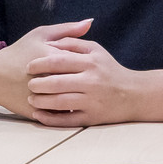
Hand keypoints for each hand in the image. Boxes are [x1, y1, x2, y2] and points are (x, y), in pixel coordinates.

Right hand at [0, 19, 93, 118]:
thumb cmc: (20, 51)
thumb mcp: (41, 34)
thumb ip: (67, 29)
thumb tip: (90, 22)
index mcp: (51, 57)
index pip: (79, 62)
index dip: (86, 65)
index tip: (88, 66)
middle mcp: (48, 78)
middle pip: (78, 83)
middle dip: (87, 84)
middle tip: (92, 82)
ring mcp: (42, 97)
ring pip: (71, 101)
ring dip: (80, 99)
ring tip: (84, 94)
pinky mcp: (37, 111)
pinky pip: (59, 115)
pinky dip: (68, 111)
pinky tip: (73, 105)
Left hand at [25, 35, 141, 125]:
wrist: (134, 94)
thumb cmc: (109, 70)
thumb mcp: (96, 50)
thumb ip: (72, 43)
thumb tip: (49, 43)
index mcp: (90, 63)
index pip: (58, 61)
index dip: (39, 64)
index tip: (28, 66)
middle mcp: (91, 82)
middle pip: (56, 83)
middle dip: (37, 84)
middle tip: (29, 84)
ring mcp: (92, 101)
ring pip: (59, 103)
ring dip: (41, 102)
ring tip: (32, 99)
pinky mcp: (92, 118)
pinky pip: (67, 121)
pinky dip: (50, 119)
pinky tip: (39, 115)